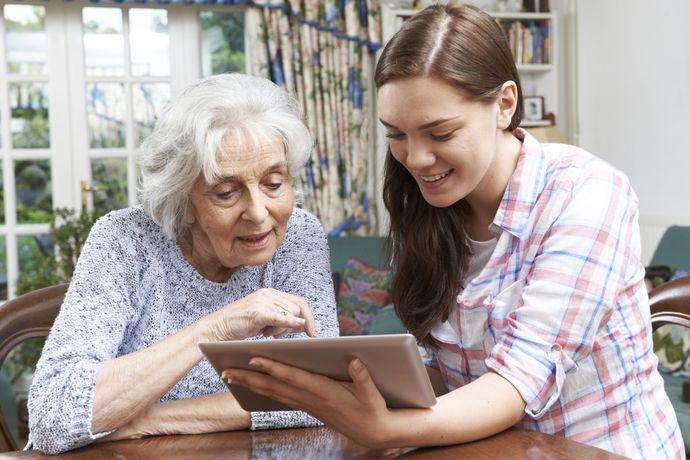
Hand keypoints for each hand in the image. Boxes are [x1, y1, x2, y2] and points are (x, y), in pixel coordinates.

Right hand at [202, 288, 315, 340]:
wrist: (217, 327)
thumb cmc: (240, 325)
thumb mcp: (265, 320)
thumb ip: (283, 319)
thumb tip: (304, 325)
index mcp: (271, 293)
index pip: (299, 302)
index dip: (309, 317)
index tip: (313, 332)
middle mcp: (268, 294)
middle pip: (297, 309)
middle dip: (294, 325)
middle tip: (278, 334)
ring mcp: (263, 301)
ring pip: (289, 314)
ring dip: (282, 329)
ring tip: (265, 331)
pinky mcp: (257, 312)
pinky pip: (280, 317)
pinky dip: (291, 321)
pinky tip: (298, 325)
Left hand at [221, 358, 400, 447]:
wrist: (373, 433)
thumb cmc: (372, 410)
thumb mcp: (371, 394)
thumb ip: (362, 377)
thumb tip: (354, 359)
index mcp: (324, 392)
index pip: (293, 377)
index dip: (273, 367)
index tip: (254, 358)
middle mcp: (310, 399)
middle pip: (274, 387)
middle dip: (249, 378)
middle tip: (225, 371)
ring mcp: (307, 404)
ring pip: (273, 393)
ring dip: (251, 384)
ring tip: (231, 376)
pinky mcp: (308, 406)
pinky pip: (280, 397)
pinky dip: (264, 390)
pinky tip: (254, 386)